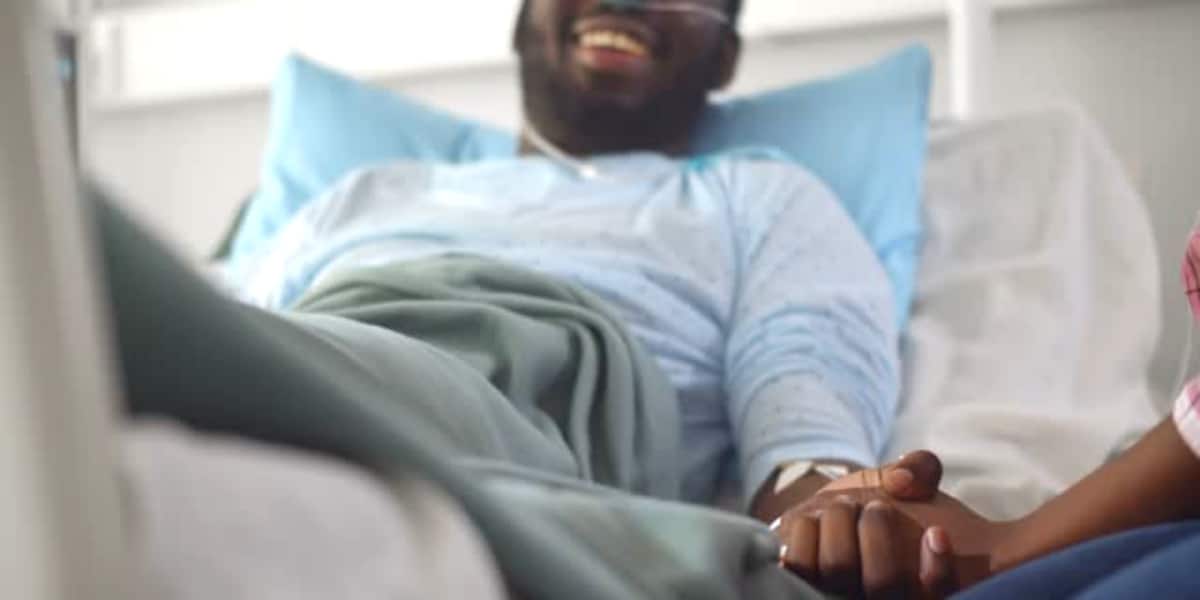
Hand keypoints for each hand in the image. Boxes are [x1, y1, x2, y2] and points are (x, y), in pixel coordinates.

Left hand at [773, 452, 1008, 598]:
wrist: (823, 518)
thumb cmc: (873, 506)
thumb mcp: (904, 481)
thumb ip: (921, 470)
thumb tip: (904, 481)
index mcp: (914, 587)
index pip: (937, 595)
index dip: (940, 572)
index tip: (936, 532)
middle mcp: (878, 599)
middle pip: (883, 583)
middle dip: (877, 527)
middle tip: (875, 506)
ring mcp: (836, 595)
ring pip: (838, 567)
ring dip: (840, 522)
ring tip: (843, 506)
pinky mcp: (798, 583)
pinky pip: (797, 563)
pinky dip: (806, 529)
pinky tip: (813, 519)